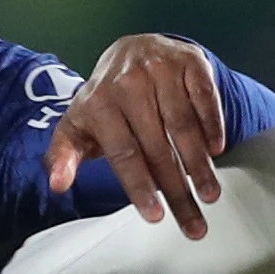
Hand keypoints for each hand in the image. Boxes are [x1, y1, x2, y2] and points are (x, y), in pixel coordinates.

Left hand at [45, 34, 228, 237]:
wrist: (133, 49)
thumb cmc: (107, 101)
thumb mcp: (78, 126)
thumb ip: (64, 156)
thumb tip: (57, 184)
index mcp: (99, 104)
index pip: (123, 153)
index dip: (140, 186)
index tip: (155, 216)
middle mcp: (129, 83)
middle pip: (156, 146)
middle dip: (177, 190)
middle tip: (192, 223)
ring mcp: (161, 69)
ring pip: (183, 124)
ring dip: (199, 163)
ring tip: (209, 195)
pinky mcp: (188, 61)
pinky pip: (204, 97)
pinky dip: (212, 124)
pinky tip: (217, 150)